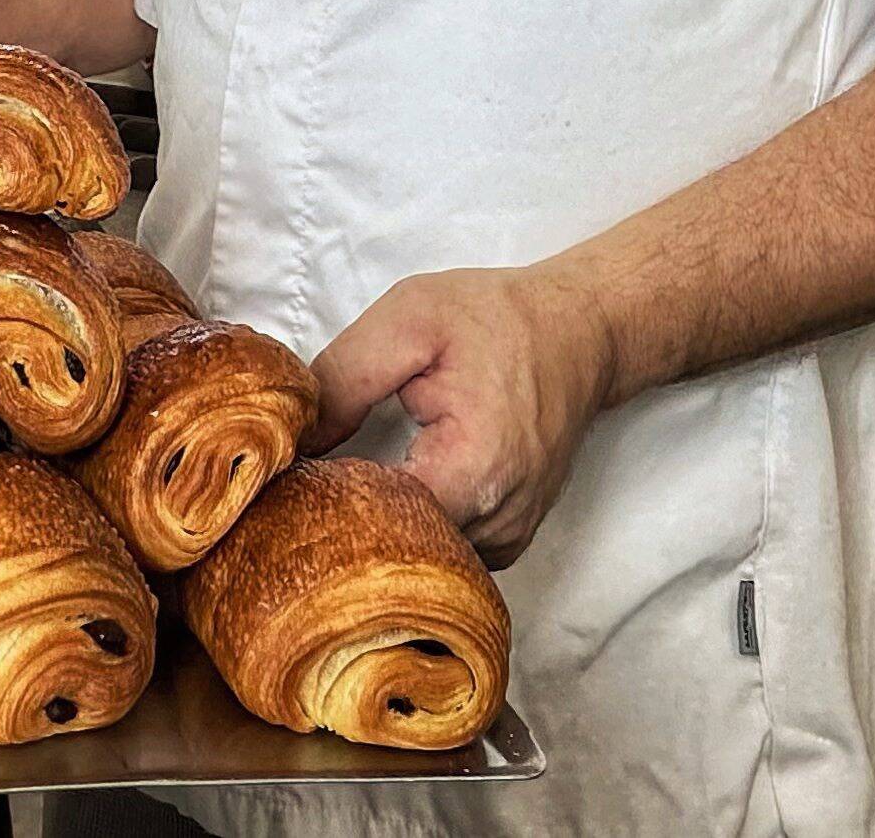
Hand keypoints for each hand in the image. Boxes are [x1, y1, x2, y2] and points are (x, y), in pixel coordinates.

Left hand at [305, 264, 620, 567]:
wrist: (580, 331)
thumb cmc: (498, 319)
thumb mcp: (409, 318)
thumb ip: (345, 377)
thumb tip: (296, 442)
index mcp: (472, 470)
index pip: (372, 524)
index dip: (324, 500)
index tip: (294, 475)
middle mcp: (497, 522)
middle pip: (394, 551)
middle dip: (345, 517)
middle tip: (311, 477)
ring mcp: (507, 539)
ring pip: (419, 557)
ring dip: (380, 524)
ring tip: (354, 475)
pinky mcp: (509, 539)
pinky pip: (445, 551)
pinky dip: (414, 526)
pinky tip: (394, 485)